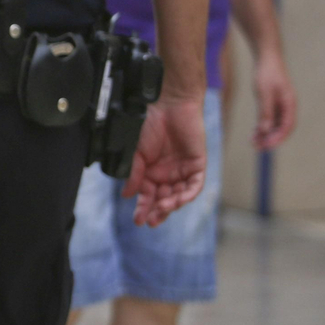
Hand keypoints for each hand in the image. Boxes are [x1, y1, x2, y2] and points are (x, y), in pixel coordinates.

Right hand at [122, 96, 206, 226]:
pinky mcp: (197, 165)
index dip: (143, 208)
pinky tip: (177, 200)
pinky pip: (194, 186)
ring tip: (161, 210)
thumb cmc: (148, 123)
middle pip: (164, 199)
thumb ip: (133, 174)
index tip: (137, 220)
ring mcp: (182, 170)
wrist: (168, 104)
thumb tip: (127, 194)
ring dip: (171, 205)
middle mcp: (167, 174)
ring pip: (179, 196)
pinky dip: (186, 194)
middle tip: (150, 221)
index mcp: (150, 171)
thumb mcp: (135, 151)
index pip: (147, 196)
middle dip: (158, 212)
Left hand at [252, 51, 296, 149]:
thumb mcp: (264, 93)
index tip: (266, 146)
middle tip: (257, 147)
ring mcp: (281, 104)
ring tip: (253, 142)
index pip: (287, 127)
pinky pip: (270, 118)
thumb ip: (265, 112)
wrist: (266, 57)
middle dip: (270, 139)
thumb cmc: (266, 73)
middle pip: (282, 128)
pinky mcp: (273, 102)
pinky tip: (254, 132)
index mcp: (290, 104)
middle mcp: (287, 106)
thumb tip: (265, 130)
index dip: (277, 138)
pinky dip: (263, 125)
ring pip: (275, 124)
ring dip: (265, 134)